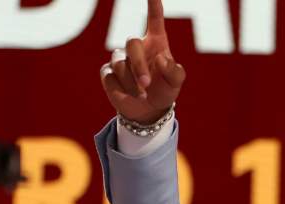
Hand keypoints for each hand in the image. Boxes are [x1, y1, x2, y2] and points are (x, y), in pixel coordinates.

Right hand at [99, 0, 185, 123]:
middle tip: (147, 84)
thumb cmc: (164, 90)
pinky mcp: (108, 72)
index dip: (154, 5)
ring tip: (143, 94)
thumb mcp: (176, 83)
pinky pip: (110, 77)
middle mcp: (137, 47)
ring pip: (120, 64)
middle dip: (138, 65)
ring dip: (132, 82)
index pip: (154, 19)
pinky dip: (121, 89)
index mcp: (156, 43)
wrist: (149, 110)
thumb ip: (175, 71)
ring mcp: (120, 58)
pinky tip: (128, 95)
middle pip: (131, 43)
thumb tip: (161, 60)